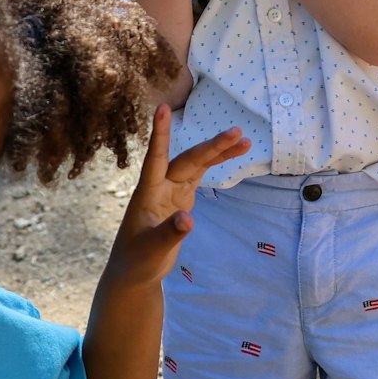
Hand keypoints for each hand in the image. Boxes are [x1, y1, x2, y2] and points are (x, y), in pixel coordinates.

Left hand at [103, 106, 247, 287]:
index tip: (163, 107)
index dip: (160, 133)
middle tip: (237, 132)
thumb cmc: (137, 260)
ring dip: (218, 152)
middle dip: (211, 145)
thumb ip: (169, 234)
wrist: (133, 271)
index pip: (155, 157)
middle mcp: (160, 186)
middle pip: (187, 159)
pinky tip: (232, 155)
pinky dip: (215, 165)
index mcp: (148, 193)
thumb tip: (188, 219)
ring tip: (244, 140)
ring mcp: (171, 191)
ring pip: (196, 164)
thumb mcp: (152, 251)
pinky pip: (199, 175)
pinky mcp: (180, 199)